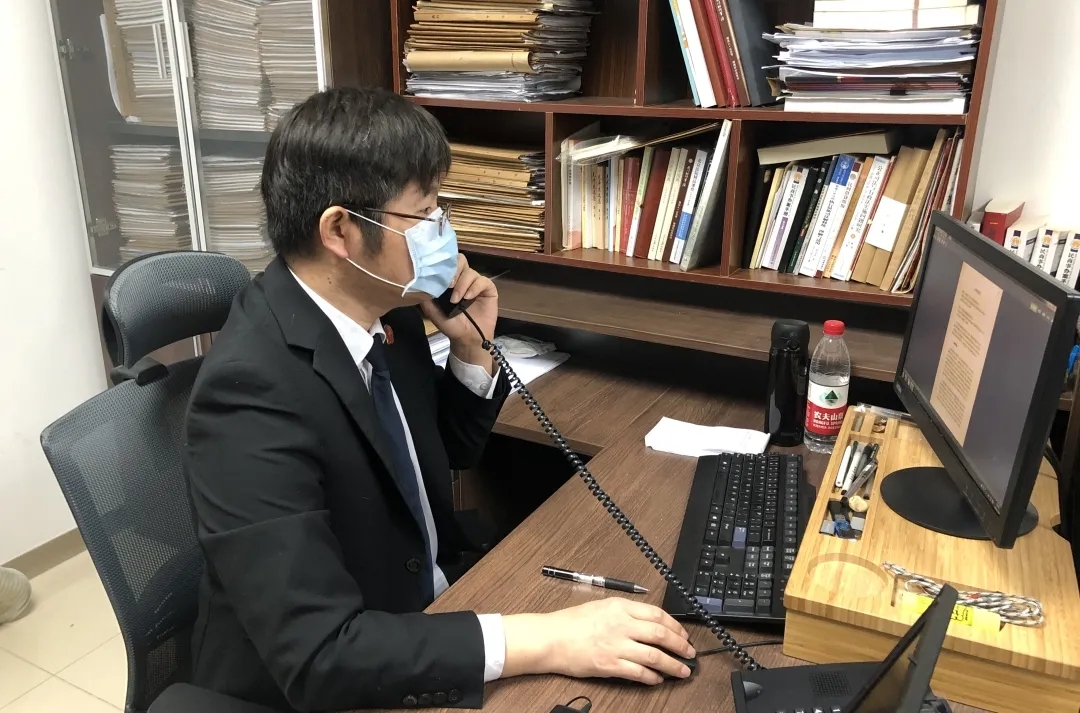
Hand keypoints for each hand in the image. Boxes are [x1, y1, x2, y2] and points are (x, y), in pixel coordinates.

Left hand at [419, 254, 496, 371]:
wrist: (467, 339)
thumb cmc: (451, 325)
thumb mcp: (433, 311)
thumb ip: (427, 296)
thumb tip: (419, 281)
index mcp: (450, 280)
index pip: (447, 263)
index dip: (443, 267)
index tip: (438, 278)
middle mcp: (463, 278)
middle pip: (460, 260)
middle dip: (454, 271)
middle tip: (448, 285)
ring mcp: (476, 283)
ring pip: (470, 272)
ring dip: (462, 284)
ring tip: (456, 299)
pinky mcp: (488, 289)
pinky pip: (482, 281)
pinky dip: (474, 287)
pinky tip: (468, 297)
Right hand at [501, 598, 695, 684]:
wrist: (551, 638)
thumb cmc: (571, 622)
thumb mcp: (601, 606)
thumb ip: (625, 612)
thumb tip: (649, 623)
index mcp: (619, 607)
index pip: (657, 614)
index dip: (675, 626)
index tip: (683, 634)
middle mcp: (621, 624)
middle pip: (660, 634)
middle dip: (680, 645)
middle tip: (690, 653)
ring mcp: (616, 645)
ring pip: (654, 655)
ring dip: (672, 664)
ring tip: (682, 670)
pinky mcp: (610, 665)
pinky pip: (638, 672)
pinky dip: (652, 677)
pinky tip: (657, 679)